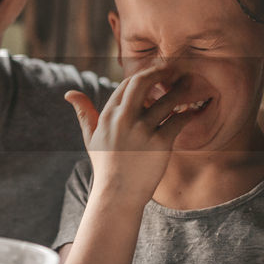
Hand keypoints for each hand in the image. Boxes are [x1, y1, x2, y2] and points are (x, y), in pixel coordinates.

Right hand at [65, 63, 197, 205]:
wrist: (117, 194)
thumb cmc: (106, 166)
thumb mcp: (90, 138)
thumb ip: (84, 113)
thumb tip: (69, 93)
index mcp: (108, 115)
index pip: (127, 83)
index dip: (144, 75)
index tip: (156, 73)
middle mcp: (124, 118)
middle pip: (143, 82)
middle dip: (160, 71)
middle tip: (175, 68)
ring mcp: (142, 130)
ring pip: (166, 99)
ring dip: (181, 88)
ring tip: (191, 83)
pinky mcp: (160, 143)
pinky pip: (179, 121)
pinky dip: (188, 114)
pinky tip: (194, 111)